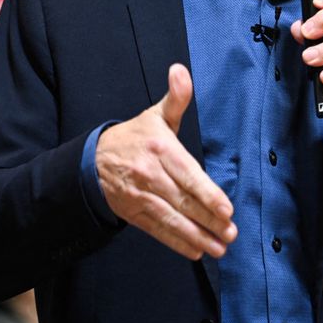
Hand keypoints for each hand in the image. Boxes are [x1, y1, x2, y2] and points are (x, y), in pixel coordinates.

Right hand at [95, 64, 236, 259]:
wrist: (92, 161)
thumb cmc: (134, 138)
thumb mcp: (155, 115)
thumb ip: (176, 98)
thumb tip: (180, 71)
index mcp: (160, 149)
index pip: (188, 175)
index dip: (207, 194)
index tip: (226, 210)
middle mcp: (150, 175)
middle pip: (183, 201)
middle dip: (209, 220)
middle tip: (230, 233)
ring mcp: (141, 197)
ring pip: (172, 220)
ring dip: (197, 236)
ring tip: (219, 248)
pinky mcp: (134, 214)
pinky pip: (158, 231)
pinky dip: (177, 243)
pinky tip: (196, 251)